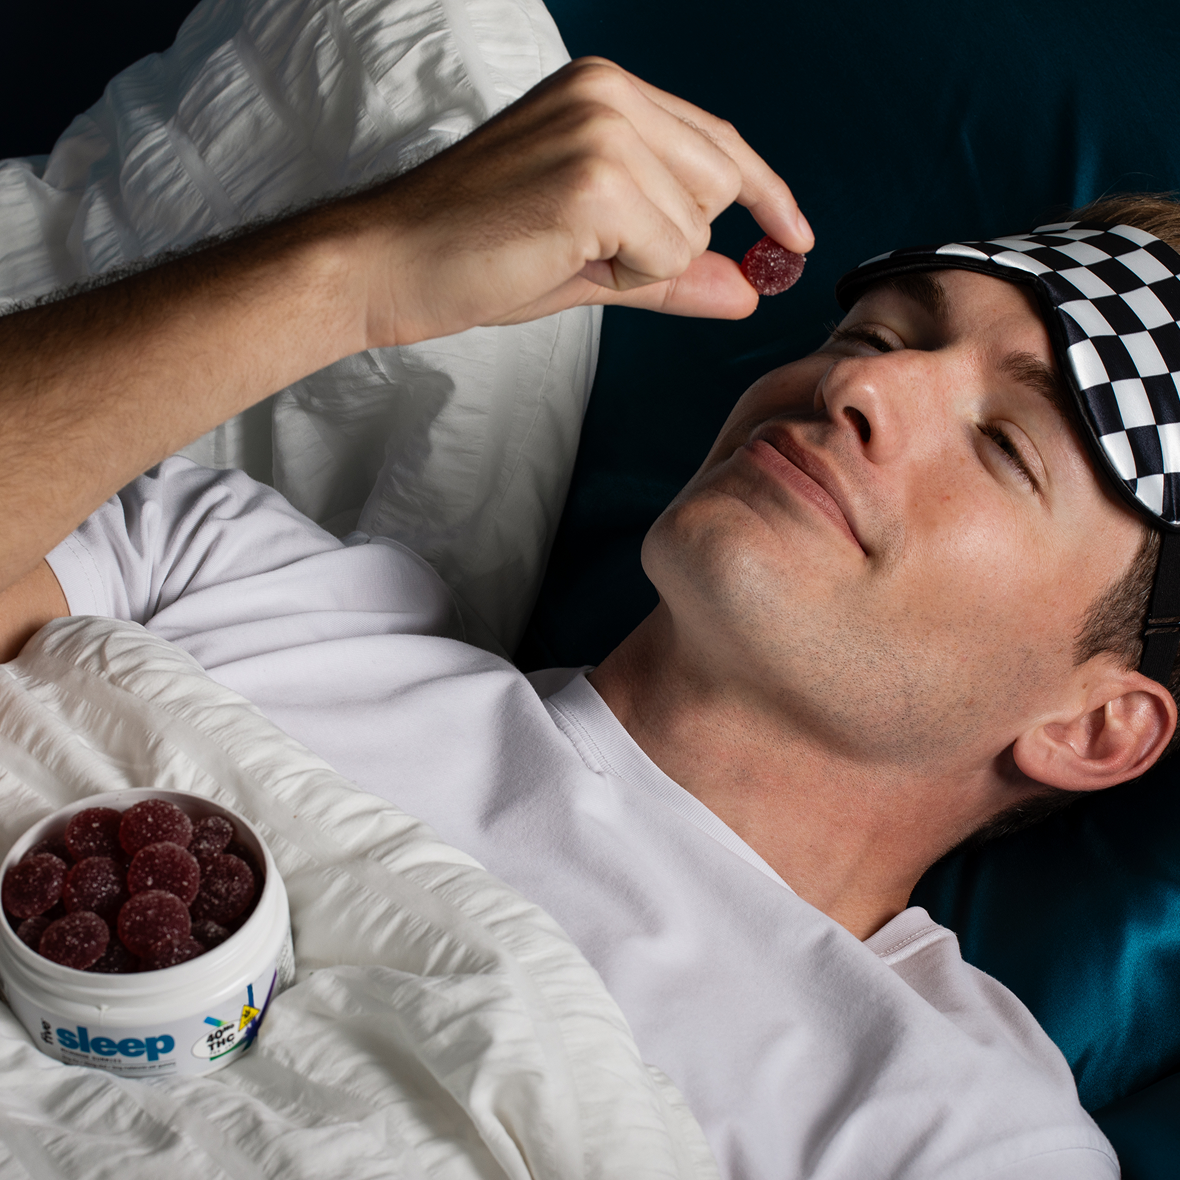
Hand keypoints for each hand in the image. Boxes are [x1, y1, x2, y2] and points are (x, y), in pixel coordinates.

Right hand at [351, 58, 811, 345]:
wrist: (388, 265)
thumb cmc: (473, 253)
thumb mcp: (592, 259)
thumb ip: (675, 270)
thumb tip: (748, 290)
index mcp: (604, 91)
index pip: (720, 141)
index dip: (767, 196)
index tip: (796, 238)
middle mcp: (608, 93)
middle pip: (721, 183)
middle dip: (674, 239)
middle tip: (589, 249)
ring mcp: (602, 130)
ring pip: (697, 225)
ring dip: (644, 263)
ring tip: (561, 250)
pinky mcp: (593, 180)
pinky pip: (667, 254)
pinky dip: (627, 277)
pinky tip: (560, 258)